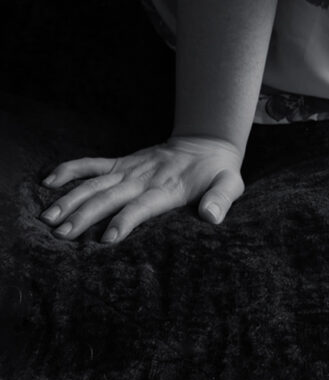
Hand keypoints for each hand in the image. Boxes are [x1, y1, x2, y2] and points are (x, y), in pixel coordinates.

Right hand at [38, 135, 244, 245]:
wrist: (207, 140)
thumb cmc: (217, 171)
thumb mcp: (230, 184)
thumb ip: (221, 199)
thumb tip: (211, 216)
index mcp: (168, 188)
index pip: (143, 205)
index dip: (126, 220)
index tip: (107, 239)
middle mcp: (144, 178)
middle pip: (111, 197)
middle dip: (85, 215)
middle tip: (61, 234)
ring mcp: (130, 169)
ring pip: (95, 184)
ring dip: (71, 199)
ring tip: (48, 218)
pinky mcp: (122, 163)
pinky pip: (92, 164)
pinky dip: (70, 170)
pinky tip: (48, 181)